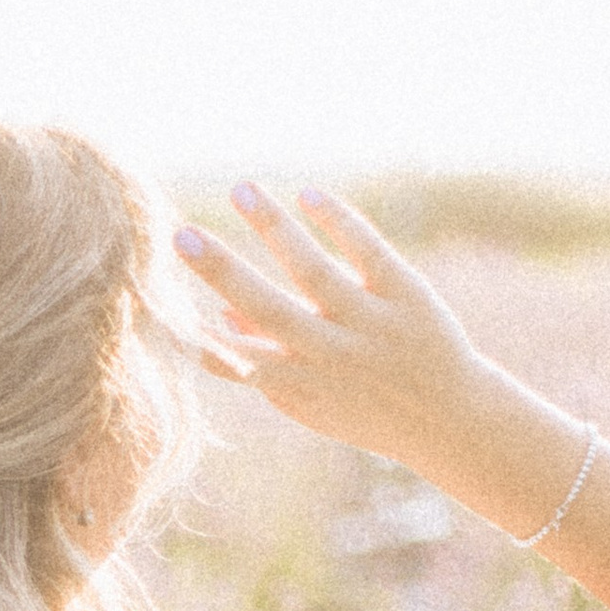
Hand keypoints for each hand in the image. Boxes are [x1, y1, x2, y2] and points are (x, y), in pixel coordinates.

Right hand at [174, 185, 485, 466]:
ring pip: (314, 272)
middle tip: (180, 235)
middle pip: (267, 309)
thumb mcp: (311, 404)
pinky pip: (369, 252)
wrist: (452, 421)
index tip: (157, 299)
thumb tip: (217, 320)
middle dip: (222, 273)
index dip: (199, 331)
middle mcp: (332, 357)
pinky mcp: (408, 298)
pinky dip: (338, 222)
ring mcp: (371, 326)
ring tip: (241, 189)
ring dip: (273, 228)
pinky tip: (308, 194)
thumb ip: (263, 368)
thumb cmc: (366, 409)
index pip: (237, 357)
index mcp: (300, 386)